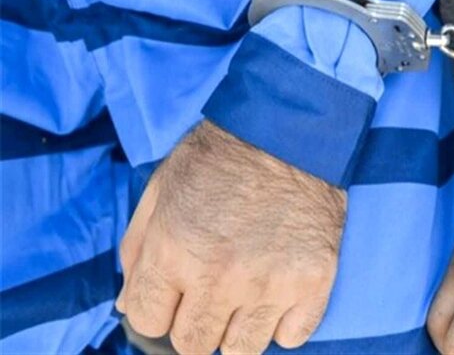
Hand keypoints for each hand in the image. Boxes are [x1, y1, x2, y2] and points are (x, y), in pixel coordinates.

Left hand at [116, 121, 345, 354]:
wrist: (288, 132)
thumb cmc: (221, 156)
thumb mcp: (161, 188)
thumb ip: (136, 250)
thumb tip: (129, 305)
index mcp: (174, 250)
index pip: (148, 322)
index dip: (158, 306)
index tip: (175, 291)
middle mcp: (220, 276)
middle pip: (193, 344)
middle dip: (194, 320)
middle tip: (210, 288)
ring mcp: (271, 284)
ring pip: (241, 350)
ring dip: (236, 328)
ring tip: (244, 292)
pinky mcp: (313, 283)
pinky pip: (291, 338)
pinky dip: (282, 321)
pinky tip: (276, 291)